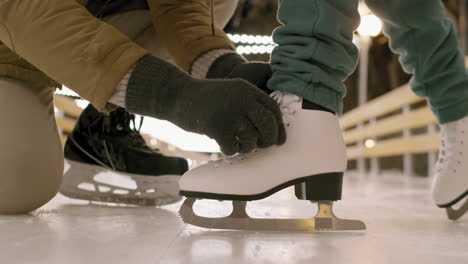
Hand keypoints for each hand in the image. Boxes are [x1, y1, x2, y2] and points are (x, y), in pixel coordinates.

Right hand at [125, 55, 284, 154]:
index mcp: (247, 90)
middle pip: (268, 125)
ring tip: (237, 144)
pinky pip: (233, 148)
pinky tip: (224, 145)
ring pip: (252, 140)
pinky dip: (230, 150)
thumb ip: (248, 106)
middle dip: (268, 140)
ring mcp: (230, 113)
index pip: (273, 109)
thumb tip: (270, 132)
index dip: (278, 127)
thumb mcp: (231, 93)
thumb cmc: (205, 99)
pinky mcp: (217, 127)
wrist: (177, 95)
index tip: (278, 140)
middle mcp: (242, 99)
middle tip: (261, 146)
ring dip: (247, 147)